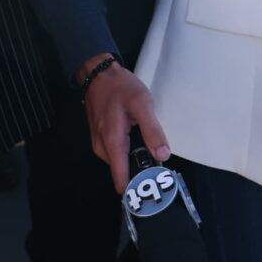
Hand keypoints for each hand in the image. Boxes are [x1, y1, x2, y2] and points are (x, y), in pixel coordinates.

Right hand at [81, 60, 168, 191]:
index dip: (138, 186)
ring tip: (150, 147)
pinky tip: (137, 139)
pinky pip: (117, 153)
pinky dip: (128, 151)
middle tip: (158, 160)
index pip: (121, 179)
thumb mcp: (142, 103)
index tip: (153, 188)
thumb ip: (152, 130)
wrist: (98, 73)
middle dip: (140, 170)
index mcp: (113, 142)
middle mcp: (102, 148)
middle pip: (123, 172)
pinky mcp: (100, 138)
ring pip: (120, 163)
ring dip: (135, 159)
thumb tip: (163, 155)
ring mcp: (100, 143)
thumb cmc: (120, 87)